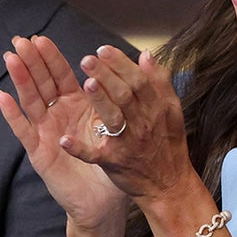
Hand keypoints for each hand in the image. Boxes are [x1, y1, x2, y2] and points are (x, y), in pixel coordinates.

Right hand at [0, 35, 127, 230]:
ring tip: (10, 58)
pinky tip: (3, 98)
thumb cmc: (110, 163)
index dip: (51, 58)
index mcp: (76, 106)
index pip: (61, 76)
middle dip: (31, 61)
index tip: (40, 38)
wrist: (103, 202)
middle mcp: (57, 115)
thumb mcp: (115, 125)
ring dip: (20, 79)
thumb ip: (116, 99)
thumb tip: (132, 69)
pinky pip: (24, 131)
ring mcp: (45, 132)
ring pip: (30, 101)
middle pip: (41, 83)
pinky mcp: (39, 152)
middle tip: (20, 40)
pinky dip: (12, 115)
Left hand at [69, 45, 193, 204]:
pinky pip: (95, 155)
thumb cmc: (168, 145)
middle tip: (87, 59)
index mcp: (156, 108)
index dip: (121, 64)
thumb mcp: (172, 111)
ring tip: (86, 83)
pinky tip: (64, 140)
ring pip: (113, 118)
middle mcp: (142, 123)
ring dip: (100, 101)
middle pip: (124, 94)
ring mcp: (127, 143)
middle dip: (106, 75)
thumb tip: (146, 54)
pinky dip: (79, 148)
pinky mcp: (114, 163)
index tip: (103, 49)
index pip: (138, 80)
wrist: (169, 187)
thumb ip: (160, 82)